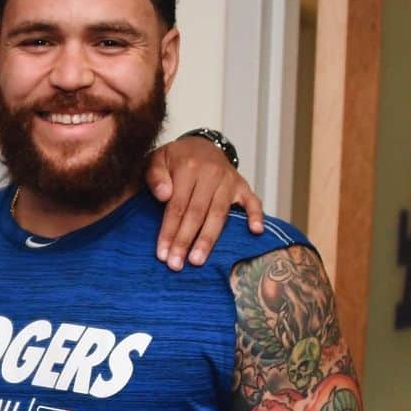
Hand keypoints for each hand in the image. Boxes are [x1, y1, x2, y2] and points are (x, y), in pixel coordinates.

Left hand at [146, 136, 264, 269]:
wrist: (202, 145)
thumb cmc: (175, 159)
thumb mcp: (157, 159)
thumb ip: (155, 175)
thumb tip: (164, 195)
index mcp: (188, 168)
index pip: (177, 206)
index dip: (169, 231)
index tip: (162, 253)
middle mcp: (211, 174)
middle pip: (197, 213)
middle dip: (185, 241)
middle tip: (176, 265)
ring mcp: (229, 181)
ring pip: (219, 214)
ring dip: (208, 240)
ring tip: (198, 260)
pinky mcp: (242, 186)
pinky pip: (253, 201)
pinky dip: (256, 215)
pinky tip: (255, 231)